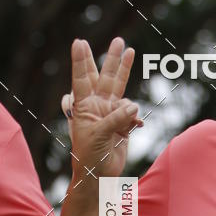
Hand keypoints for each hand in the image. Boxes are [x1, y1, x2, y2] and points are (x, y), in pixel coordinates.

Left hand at [64, 37, 141, 181]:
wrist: (99, 176)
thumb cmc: (89, 157)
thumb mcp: (99, 135)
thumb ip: (116, 118)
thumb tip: (134, 105)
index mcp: (84, 107)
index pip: (82, 80)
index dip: (81, 61)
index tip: (79, 42)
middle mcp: (97, 106)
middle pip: (105, 77)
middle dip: (110, 58)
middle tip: (117, 40)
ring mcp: (111, 114)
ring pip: (120, 88)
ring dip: (125, 70)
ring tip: (131, 51)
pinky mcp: (123, 123)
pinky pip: (132, 112)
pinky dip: (135, 116)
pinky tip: (135, 124)